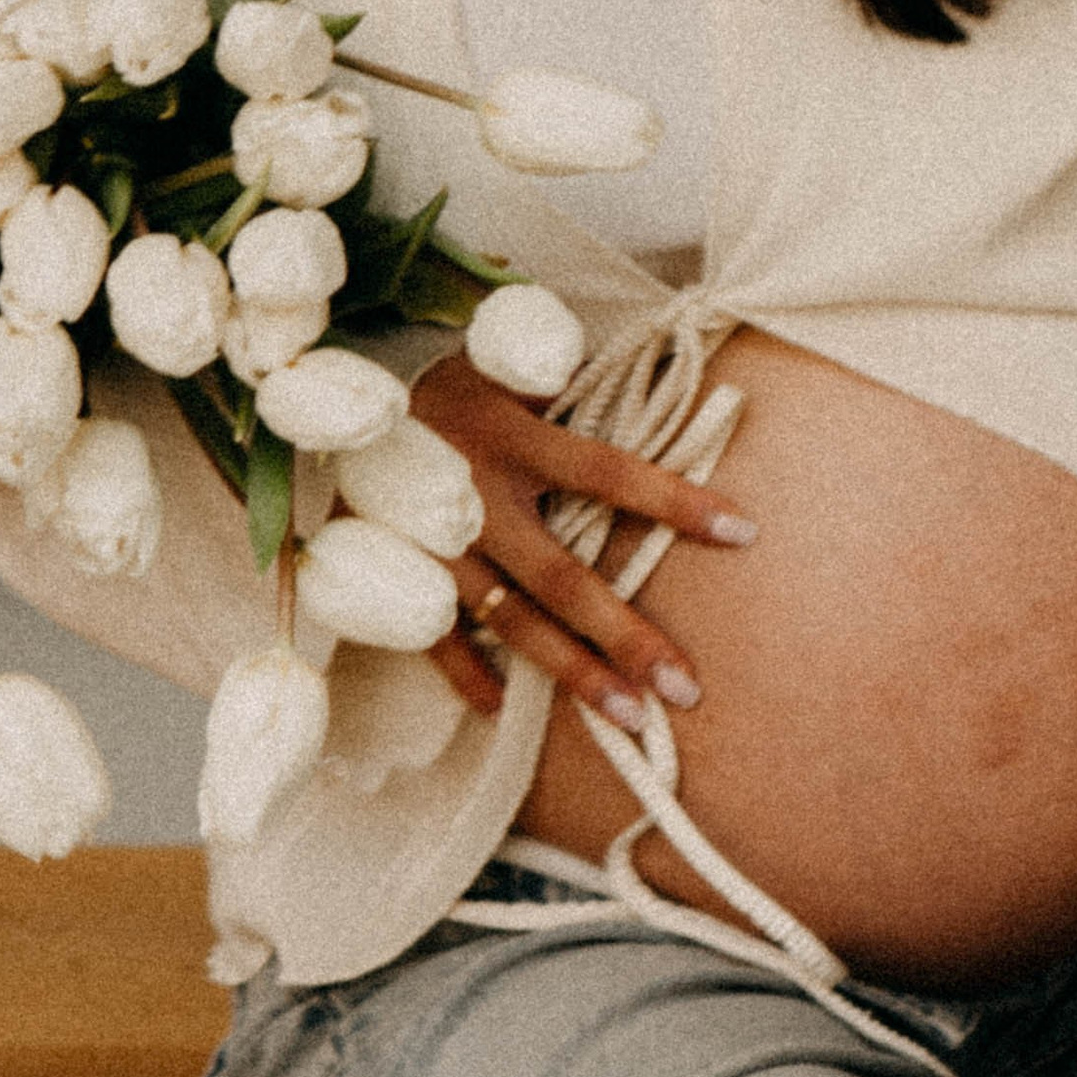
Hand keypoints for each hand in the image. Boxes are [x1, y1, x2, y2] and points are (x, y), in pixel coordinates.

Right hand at [411, 345, 754, 729]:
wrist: (333, 395)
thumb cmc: (446, 375)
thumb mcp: (504, 360)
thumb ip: (564, 381)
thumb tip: (645, 382)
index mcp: (512, 436)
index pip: (609, 473)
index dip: (674, 500)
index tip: (742, 531)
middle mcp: (475, 499)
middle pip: (563, 578)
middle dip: (626, 636)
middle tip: (686, 689)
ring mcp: (432, 546)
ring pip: (511, 623)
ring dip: (571, 673)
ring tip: (629, 717)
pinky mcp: (393, 573)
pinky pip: (433, 638)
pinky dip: (465, 675)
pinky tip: (502, 710)